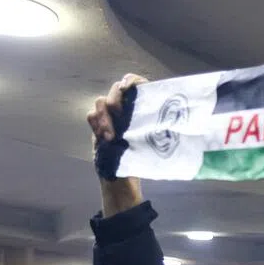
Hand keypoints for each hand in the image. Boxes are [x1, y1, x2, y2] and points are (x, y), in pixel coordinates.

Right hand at [87, 73, 145, 214]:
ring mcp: (109, 119)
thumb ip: (154, 130)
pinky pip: (91, 116)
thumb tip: (172, 119)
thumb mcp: (152, 144)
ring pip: (101, 102)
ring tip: (110, 135)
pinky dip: (96, 124)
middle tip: (118, 112)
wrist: (122, 183)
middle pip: (115, 90)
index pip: (135, 85)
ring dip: (104, 116)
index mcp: (139, 111)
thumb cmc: (141, 163)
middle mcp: (123, 112)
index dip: (132, 81)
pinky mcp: (97, 128)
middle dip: (115, 99)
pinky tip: (104, 138)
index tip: (130, 86)